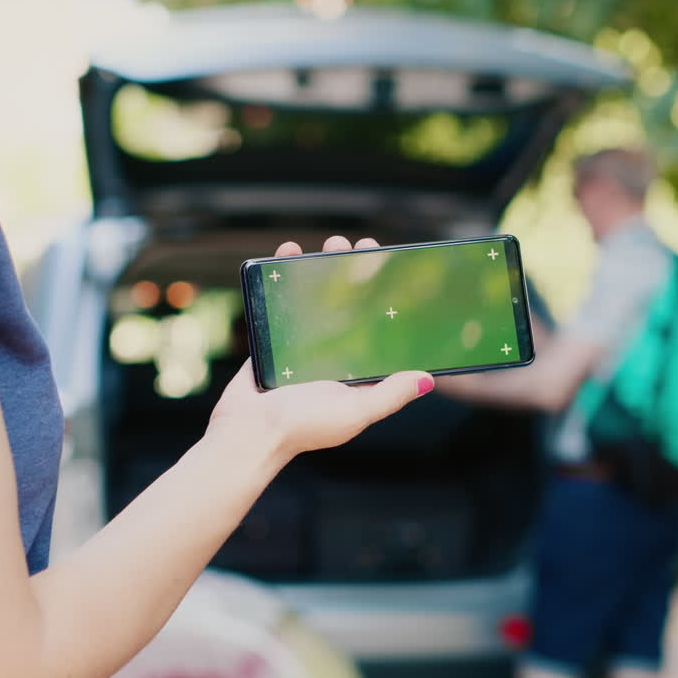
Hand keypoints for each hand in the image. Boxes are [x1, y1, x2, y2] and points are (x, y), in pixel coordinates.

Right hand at [206, 236, 433, 463]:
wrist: (248, 433)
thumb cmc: (304, 427)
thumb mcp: (355, 413)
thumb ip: (390, 395)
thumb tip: (428, 379)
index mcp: (355, 370)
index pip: (378, 326)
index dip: (386, 297)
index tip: (394, 268)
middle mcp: (331, 354)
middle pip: (350, 304)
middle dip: (357, 273)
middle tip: (362, 248)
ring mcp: (300, 344)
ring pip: (316, 296)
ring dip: (324, 266)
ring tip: (332, 244)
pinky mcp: (271, 336)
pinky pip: (279, 299)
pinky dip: (282, 272)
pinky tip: (290, 250)